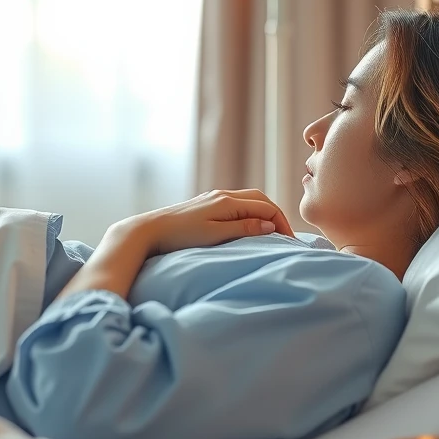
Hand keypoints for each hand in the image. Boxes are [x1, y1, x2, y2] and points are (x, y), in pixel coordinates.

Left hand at [124, 189, 295, 256]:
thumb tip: (270, 225)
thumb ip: (243, 229)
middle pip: (260, 200)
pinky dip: (251, 213)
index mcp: (228, 201)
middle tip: (286, 237)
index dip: (281, 224)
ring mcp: (213, 198)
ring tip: (272, 233)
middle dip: (276, 216)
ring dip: (264, 213)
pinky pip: (237, 204)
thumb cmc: (180, 236)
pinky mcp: (206, 204)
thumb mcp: (215, 235)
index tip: (290, 243)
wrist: (148, 230)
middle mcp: (223, 195)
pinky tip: (250, 226)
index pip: (266, 207)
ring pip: (249, 200)